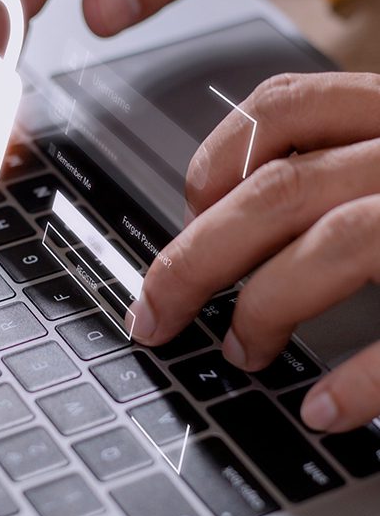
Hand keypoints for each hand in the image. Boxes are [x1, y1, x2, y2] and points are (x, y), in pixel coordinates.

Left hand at [129, 72, 379, 432]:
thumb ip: (340, 164)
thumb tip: (231, 207)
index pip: (282, 108)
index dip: (217, 157)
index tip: (189, 206)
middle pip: (278, 190)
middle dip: (196, 257)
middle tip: (156, 311)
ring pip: (331, 243)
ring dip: (266, 308)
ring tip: (242, 353)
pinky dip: (366, 373)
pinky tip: (326, 407)